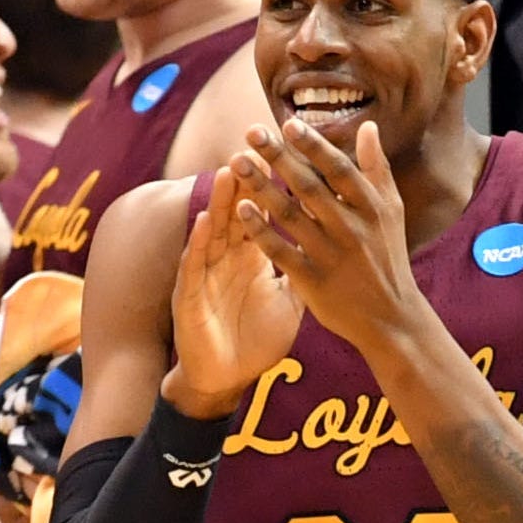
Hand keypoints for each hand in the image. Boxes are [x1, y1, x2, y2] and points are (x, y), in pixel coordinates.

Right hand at [168, 164, 303, 417]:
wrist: (225, 379)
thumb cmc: (255, 339)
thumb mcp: (289, 299)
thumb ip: (306, 265)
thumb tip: (333, 241)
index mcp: (252, 257)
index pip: (264, 213)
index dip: (276, 186)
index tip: (292, 154)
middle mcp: (227, 259)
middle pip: (238, 211)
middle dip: (248, 178)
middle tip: (258, 143)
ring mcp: (207, 275)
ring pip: (214, 230)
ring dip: (221, 201)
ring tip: (231, 169)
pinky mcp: (189, 298)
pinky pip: (194, 266)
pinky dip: (199, 242)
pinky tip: (204, 221)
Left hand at [232, 121, 423, 362]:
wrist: (391, 318)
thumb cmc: (388, 257)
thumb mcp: (391, 212)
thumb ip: (377, 169)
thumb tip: (369, 127)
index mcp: (372, 208)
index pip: (339, 169)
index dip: (313, 145)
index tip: (288, 123)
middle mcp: (352, 229)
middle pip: (309, 186)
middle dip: (278, 157)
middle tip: (251, 132)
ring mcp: (331, 256)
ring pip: (290, 215)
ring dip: (260, 186)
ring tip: (236, 162)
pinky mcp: (313, 281)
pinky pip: (281, 251)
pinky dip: (260, 230)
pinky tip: (240, 209)